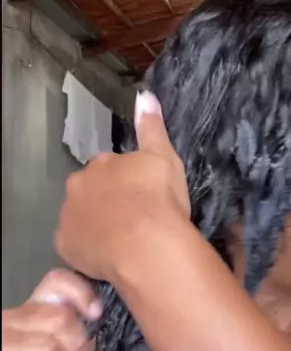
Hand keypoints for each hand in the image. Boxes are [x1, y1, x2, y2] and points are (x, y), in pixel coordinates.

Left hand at [55, 91, 189, 279]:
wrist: (146, 245)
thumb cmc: (158, 199)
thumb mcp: (163, 156)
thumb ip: (152, 127)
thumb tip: (145, 95)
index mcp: (101, 164)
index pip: (109, 169)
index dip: (125, 182)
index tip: (141, 194)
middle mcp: (78, 186)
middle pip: (90, 192)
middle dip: (105, 201)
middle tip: (132, 217)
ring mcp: (69, 217)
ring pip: (80, 218)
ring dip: (95, 224)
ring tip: (122, 239)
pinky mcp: (66, 246)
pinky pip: (76, 246)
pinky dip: (87, 249)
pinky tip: (107, 255)